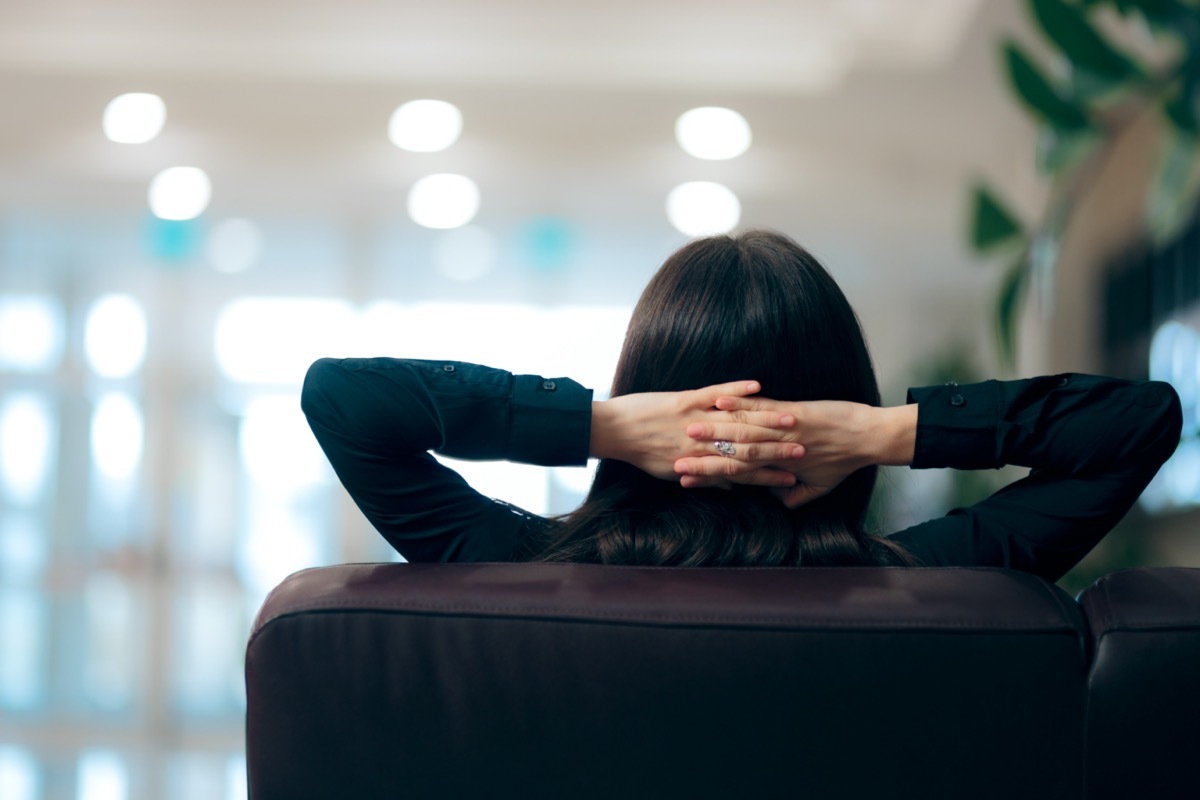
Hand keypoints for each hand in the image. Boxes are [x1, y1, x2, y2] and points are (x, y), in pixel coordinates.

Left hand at [591, 381, 801, 486]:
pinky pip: (715, 393)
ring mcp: (694, 420)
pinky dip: (736, 390)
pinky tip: (758, 385)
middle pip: (746, 448)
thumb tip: (726, 483)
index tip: (793, 478)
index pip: (741, 472)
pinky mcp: (684, 400)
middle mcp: (700, 445)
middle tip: (804, 451)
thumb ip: (703, 475)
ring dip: (766, 421)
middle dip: (777, 450)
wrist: (612, 431)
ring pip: (736, 422)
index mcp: (698, 462)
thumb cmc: (641, 452)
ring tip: (793, 420)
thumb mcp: (672, 472)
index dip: (768, 475)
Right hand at [674, 396, 897, 507]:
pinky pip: (762, 407)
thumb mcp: (822, 486)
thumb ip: (797, 497)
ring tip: (687, 428)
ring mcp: (783, 431)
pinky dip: (739, 401)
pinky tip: (718, 402)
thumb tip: (780, 503)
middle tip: (674, 458)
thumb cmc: (846, 461)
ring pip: (742, 430)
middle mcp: (777, 452)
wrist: (870, 439)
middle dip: (701, 457)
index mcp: (779, 470)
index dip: (708, 478)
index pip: (736, 476)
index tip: (683, 479)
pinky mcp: (792, 412)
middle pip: (732, 456)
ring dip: (712, 429)